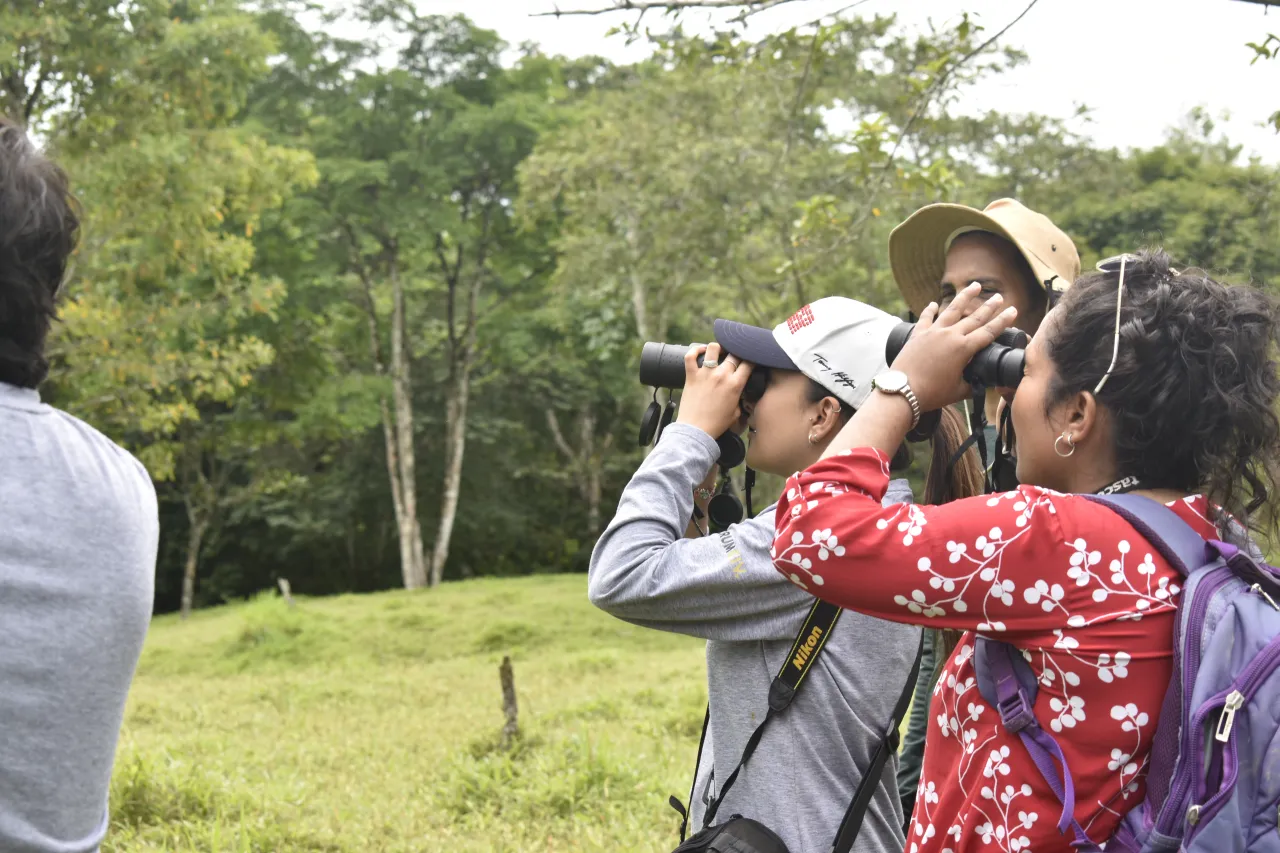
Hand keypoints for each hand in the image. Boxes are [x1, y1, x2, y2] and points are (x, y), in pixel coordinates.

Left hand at [675, 342, 753, 438]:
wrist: (696, 430)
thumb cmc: (716, 424)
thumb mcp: (736, 413)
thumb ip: (740, 400)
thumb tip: (741, 394)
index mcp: (735, 385)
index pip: (748, 363)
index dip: (751, 359)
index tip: (750, 360)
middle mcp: (721, 375)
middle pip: (733, 354)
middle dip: (737, 353)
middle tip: (735, 357)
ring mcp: (705, 374)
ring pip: (713, 348)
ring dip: (718, 348)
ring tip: (719, 351)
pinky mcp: (691, 376)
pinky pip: (690, 356)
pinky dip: (695, 350)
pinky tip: (701, 350)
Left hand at [889, 283, 1017, 411]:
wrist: (902, 391)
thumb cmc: (931, 393)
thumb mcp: (958, 391)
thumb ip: (973, 385)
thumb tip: (983, 383)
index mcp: (963, 349)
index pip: (988, 332)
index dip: (1002, 321)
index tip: (1013, 311)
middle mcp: (950, 335)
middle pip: (974, 317)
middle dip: (989, 306)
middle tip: (999, 296)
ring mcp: (933, 332)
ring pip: (951, 309)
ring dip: (964, 297)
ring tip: (975, 285)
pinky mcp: (917, 334)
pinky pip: (926, 318)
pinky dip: (929, 310)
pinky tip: (932, 303)